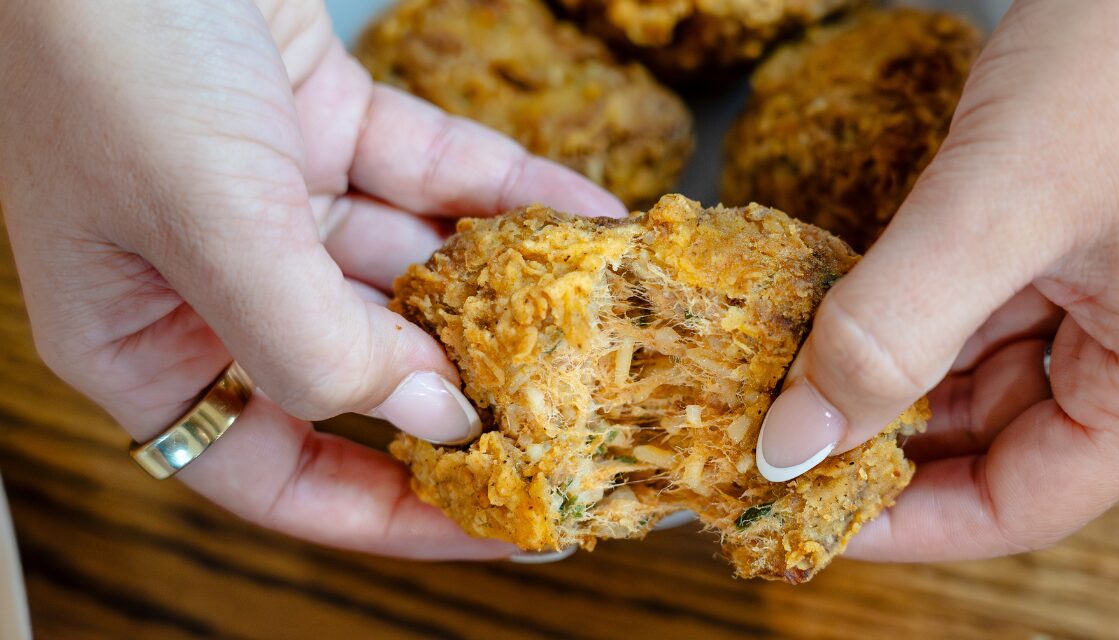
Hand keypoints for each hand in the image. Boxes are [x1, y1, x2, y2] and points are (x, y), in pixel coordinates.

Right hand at [0, 0, 623, 558]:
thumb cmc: (105, 52)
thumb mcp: (203, 221)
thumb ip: (314, 341)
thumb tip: (436, 419)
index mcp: (144, 341)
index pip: (276, 470)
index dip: (388, 511)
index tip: (498, 525)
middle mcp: (210, 280)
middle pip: (361, 372)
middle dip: (470, 392)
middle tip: (578, 416)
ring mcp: (270, 199)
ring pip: (409, 271)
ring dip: (505, 288)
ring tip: (602, 317)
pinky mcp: (321, 120)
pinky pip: (433, 175)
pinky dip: (507, 194)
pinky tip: (586, 217)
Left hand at [755, 0, 1118, 559]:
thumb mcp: (992, 204)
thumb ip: (888, 334)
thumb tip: (792, 444)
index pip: (1024, 504)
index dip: (908, 523)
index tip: (804, 512)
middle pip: (1009, 439)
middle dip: (891, 439)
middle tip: (781, 431)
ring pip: (998, 367)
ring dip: (902, 368)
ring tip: (800, 368)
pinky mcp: (1118, 230)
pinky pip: (1009, 299)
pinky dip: (931, 306)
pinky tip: (859, 299)